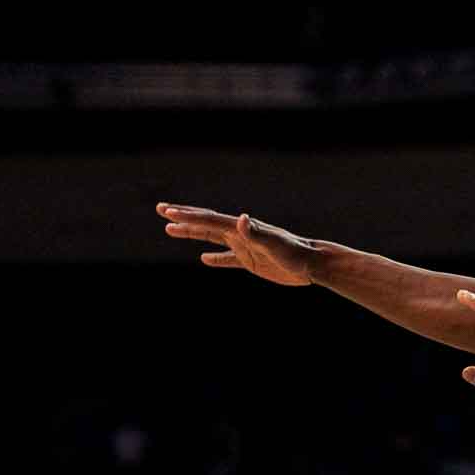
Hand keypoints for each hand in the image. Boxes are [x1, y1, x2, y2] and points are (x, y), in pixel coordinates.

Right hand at [157, 204, 316, 285]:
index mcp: (242, 228)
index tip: (167, 212)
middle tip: (161, 209)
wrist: (313, 264)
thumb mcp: (275, 244)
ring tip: (170, 229)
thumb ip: (256, 233)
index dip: (187, 216)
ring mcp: (244, 247)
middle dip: (183, 216)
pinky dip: (215, 259)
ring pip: (211, 238)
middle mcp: (240, 234)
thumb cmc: (295, 253)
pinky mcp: (251, 262)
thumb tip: (241, 219)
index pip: (209, 220)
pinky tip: (204, 259)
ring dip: (192, 233)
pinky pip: (228, 259)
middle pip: (205, 223)